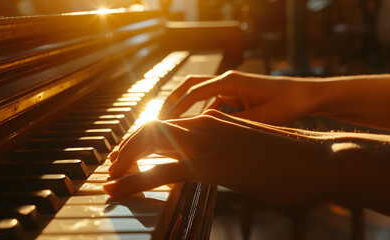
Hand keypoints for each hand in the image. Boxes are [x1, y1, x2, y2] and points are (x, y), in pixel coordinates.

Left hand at [104, 110, 330, 204]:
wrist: (317, 158)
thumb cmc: (287, 157)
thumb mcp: (248, 148)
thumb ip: (224, 150)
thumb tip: (212, 162)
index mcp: (214, 120)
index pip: (166, 124)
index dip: (142, 140)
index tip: (127, 157)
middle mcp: (205, 125)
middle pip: (151, 130)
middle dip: (125, 149)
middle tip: (111, 168)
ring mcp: (207, 142)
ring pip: (149, 144)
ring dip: (123, 162)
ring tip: (108, 180)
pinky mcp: (211, 165)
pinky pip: (160, 170)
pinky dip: (134, 180)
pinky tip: (118, 189)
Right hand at [159, 70, 312, 124]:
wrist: (304, 96)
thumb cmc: (286, 104)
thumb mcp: (258, 119)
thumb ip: (231, 125)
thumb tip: (205, 134)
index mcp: (230, 81)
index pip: (194, 91)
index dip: (176, 106)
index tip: (163, 121)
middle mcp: (227, 79)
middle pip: (190, 85)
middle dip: (173, 101)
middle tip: (159, 118)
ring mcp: (230, 85)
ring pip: (198, 92)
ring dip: (184, 105)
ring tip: (171, 123)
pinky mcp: (234, 92)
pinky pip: (210, 100)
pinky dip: (200, 111)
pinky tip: (197, 126)